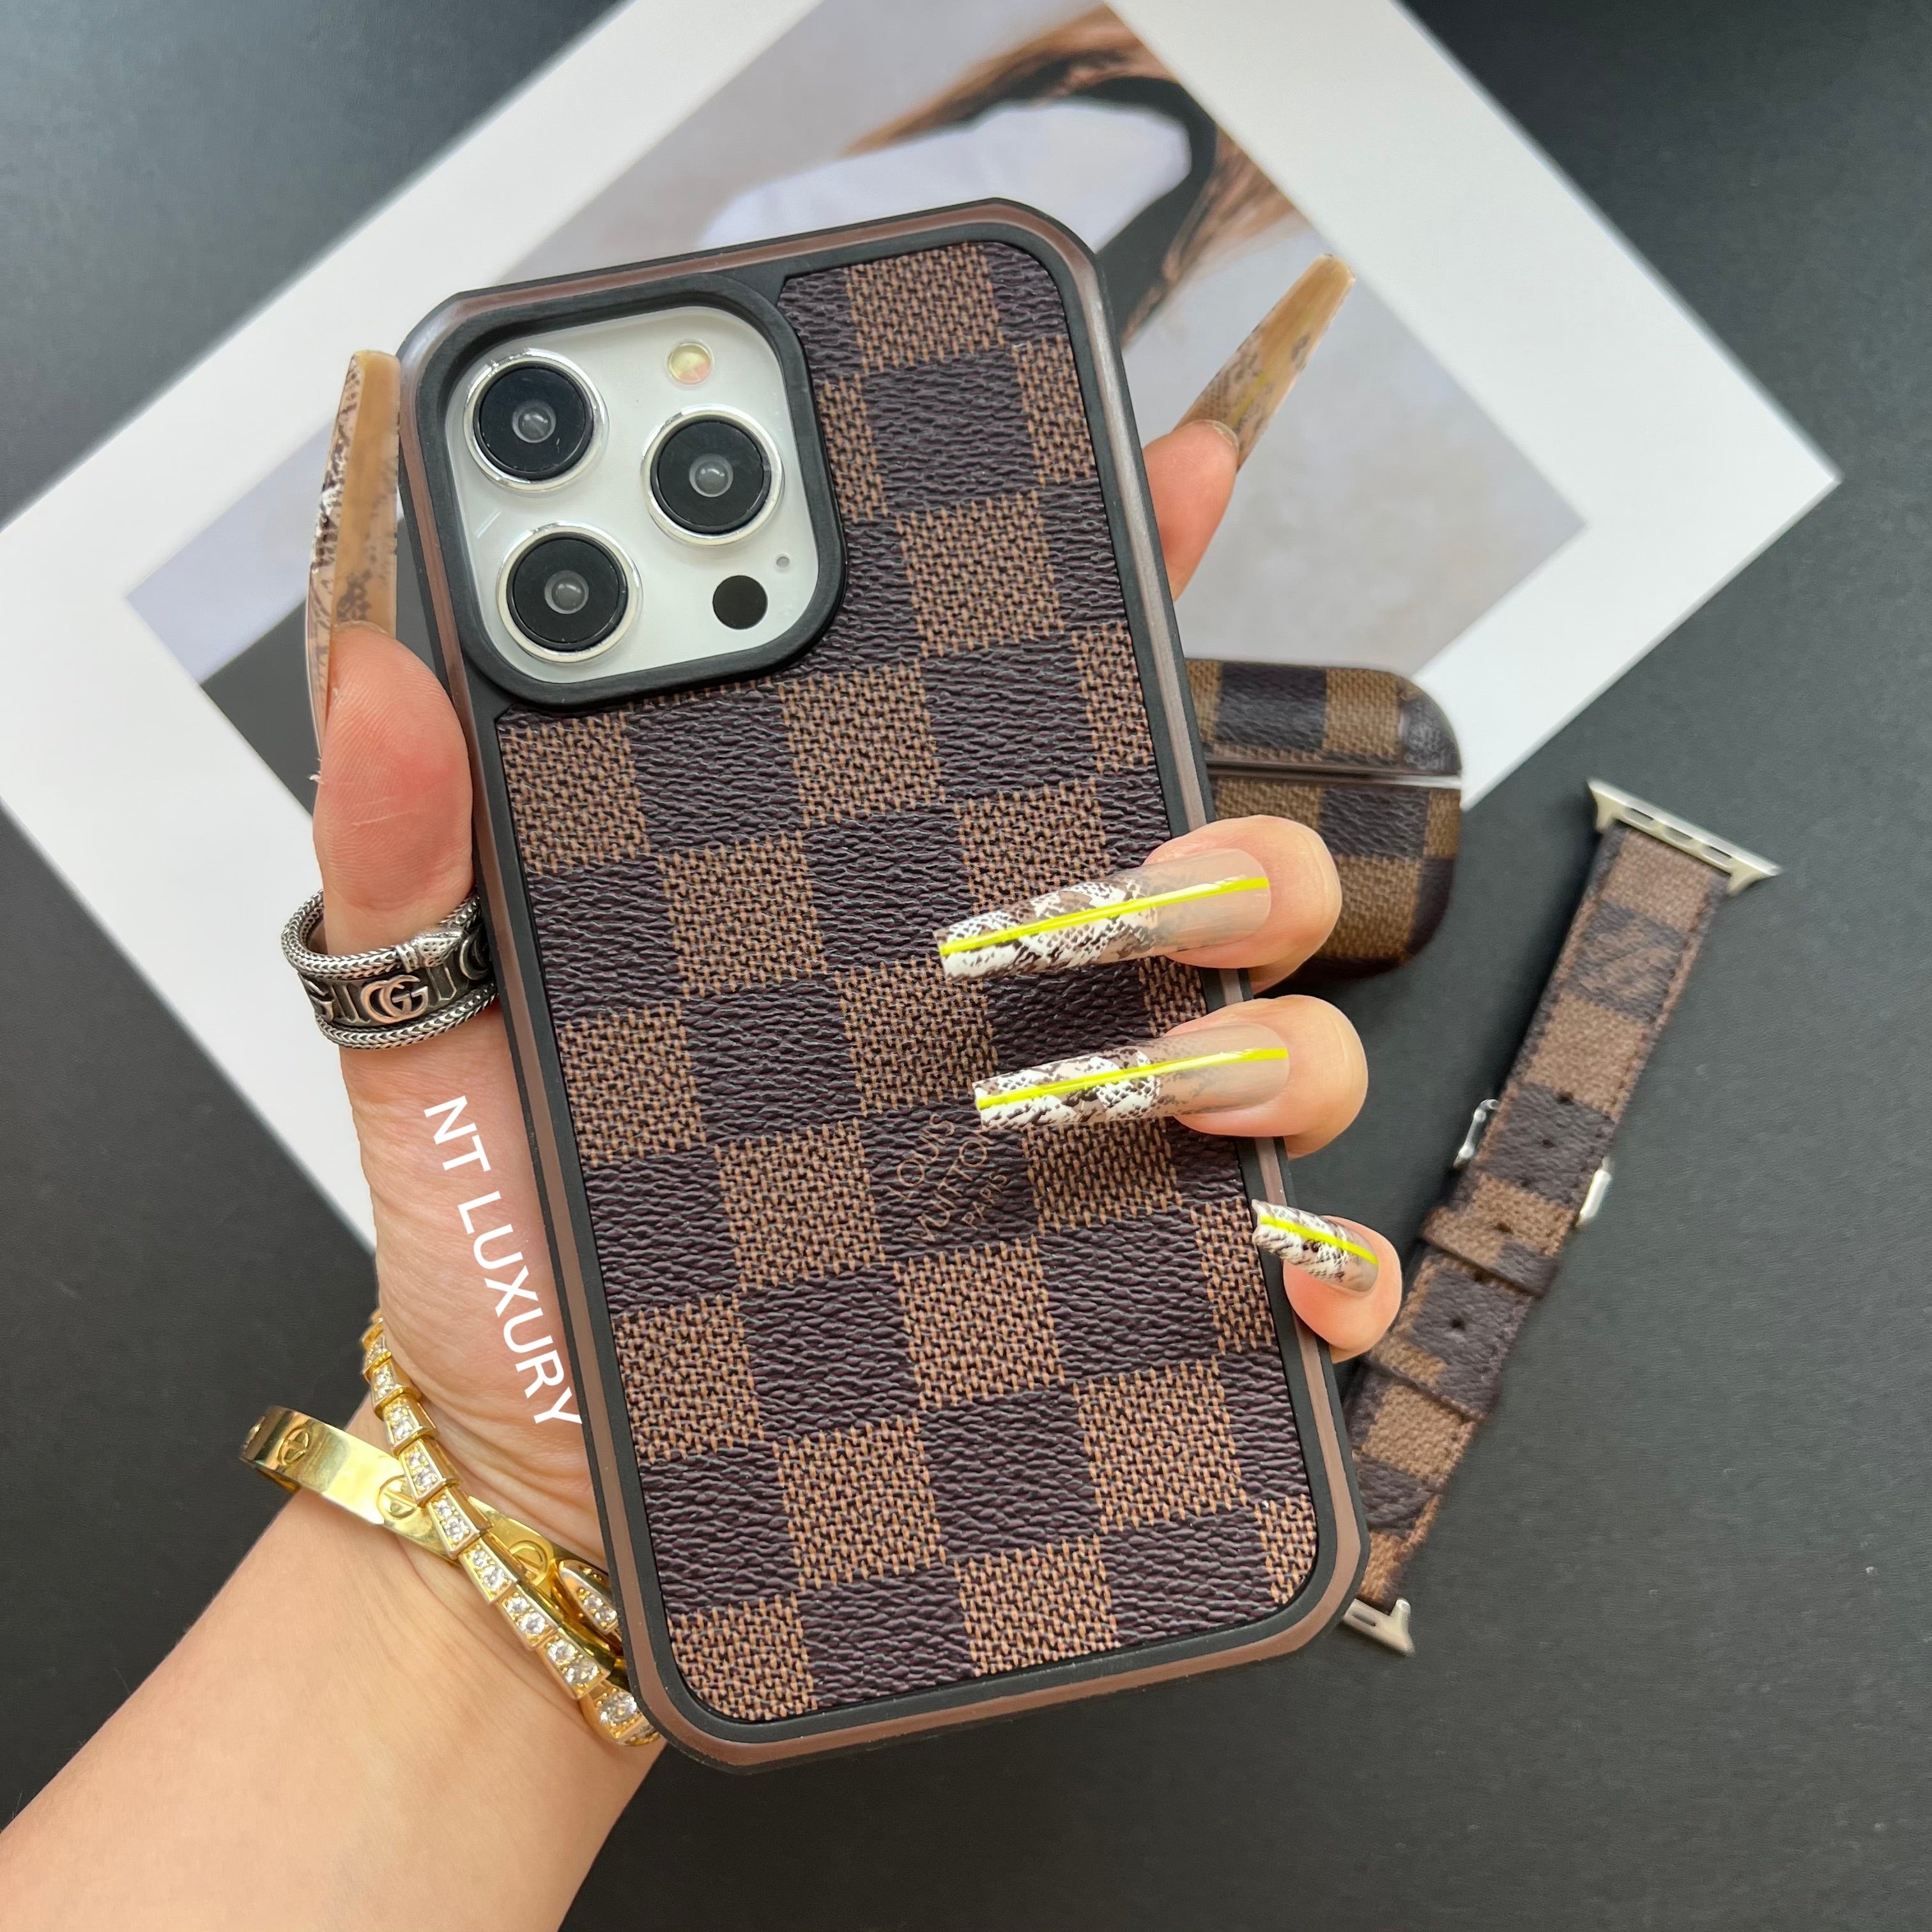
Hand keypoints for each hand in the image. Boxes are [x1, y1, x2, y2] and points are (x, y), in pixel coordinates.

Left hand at [313, 416, 1396, 1556]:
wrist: (543, 1494)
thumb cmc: (510, 1257)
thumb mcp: (440, 1041)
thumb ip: (413, 859)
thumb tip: (386, 668)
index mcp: (877, 921)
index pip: (1023, 727)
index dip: (1116, 579)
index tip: (1166, 467)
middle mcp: (1011, 1030)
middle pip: (1211, 887)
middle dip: (1235, 849)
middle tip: (1147, 878)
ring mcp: (1077, 1174)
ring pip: (1279, 1058)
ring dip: (1273, 1046)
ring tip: (1163, 1083)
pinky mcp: (1105, 1320)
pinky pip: (1273, 1282)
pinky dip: (1319, 1268)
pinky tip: (1273, 1272)